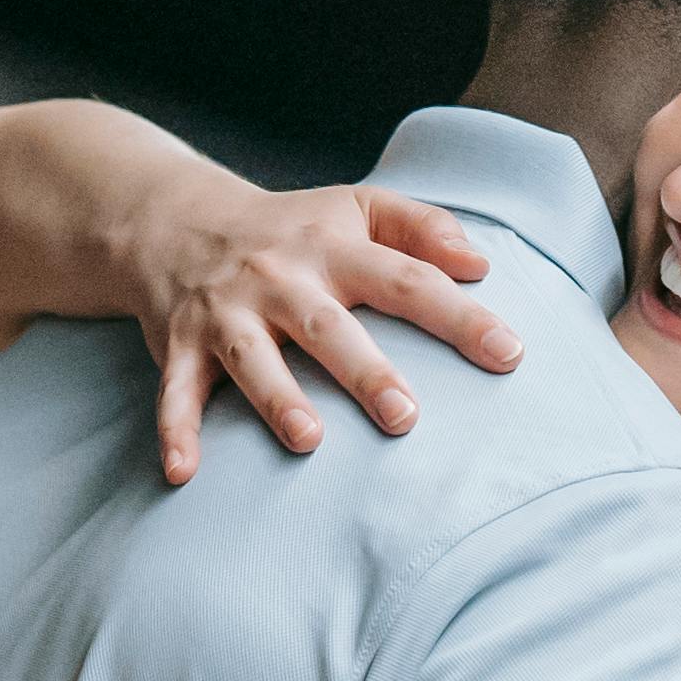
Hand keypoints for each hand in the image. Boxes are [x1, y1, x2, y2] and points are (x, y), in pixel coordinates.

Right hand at [127, 183, 513, 482]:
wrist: (172, 219)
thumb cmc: (288, 228)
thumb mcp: (354, 207)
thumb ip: (422, 227)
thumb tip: (481, 265)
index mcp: (332, 248)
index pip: (407, 280)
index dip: (459, 315)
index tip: (508, 354)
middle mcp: (280, 278)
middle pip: (327, 327)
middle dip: (364, 371)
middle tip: (404, 416)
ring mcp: (227, 313)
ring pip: (252, 358)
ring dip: (277, 398)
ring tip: (309, 441)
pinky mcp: (180, 344)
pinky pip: (176, 391)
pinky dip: (174, 430)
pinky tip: (182, 473)